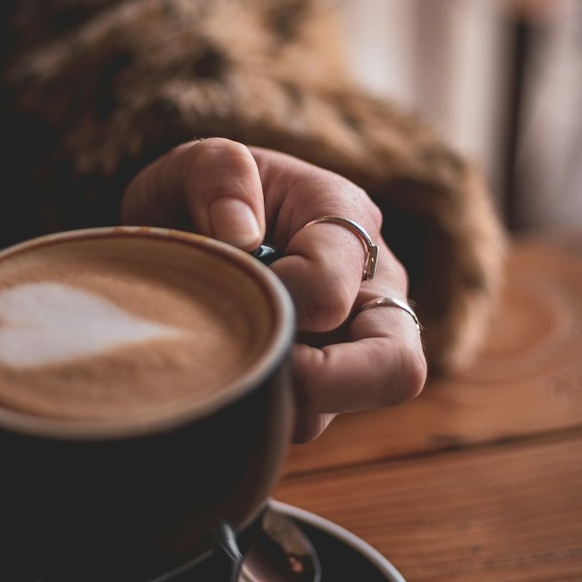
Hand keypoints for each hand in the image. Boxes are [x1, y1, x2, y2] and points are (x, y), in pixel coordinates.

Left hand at [121, 140, 426, 440]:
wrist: (184, 226)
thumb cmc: (198, 195)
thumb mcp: (197, 161)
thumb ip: (219, 174)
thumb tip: (243, 237)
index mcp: (348, 218)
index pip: (332, 291)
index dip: (276, 304)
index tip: (231, 285)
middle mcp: (372, 286)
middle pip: (397, 369)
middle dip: (325, 385)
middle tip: (258, 365)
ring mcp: (354, 342)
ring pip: (337, 408)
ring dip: (275, 395)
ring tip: (224, 349)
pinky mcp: (326, 384)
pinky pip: (305, 420)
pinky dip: (262, 408)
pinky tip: (227, 369)